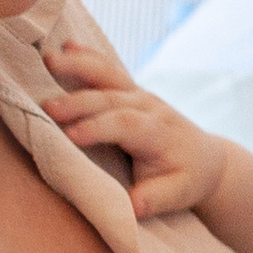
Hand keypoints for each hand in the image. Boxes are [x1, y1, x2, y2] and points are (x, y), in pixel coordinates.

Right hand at [41, 41, 230, 223]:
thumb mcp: (177, 195)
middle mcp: (149, 106)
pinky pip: (107, 69)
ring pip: (108, 75)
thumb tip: (131, 207)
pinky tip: (65, 45)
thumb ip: (155, 199)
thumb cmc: (186, 180)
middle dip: (79, 101)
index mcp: (159, 132)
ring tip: (49, 59)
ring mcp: (139, 94)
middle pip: (111, 98)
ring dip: (79, 65)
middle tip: (47, 108)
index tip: (70, 137)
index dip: (99, 128)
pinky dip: (87, 56)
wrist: (205, 160)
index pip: (127, 125)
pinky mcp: (130, 90)